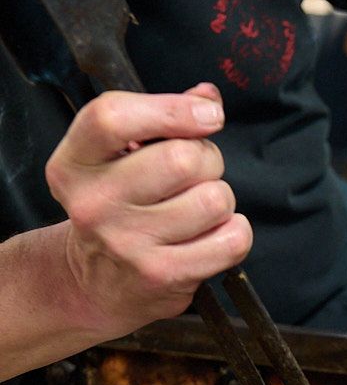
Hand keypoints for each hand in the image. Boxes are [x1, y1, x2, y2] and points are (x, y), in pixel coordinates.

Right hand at [45, 83, 251, 335]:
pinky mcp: (164, 276)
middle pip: (182, 158)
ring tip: (197, 210)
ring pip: (213, 199)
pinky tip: (212, 235)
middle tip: (195, 175)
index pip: (114, 117)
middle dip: (206, 159)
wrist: (96, 285)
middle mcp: (94, 204)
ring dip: (219, 199)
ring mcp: (128, 244)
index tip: (207, 115)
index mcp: (74, 165)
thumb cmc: (116, 211)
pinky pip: (231, 240)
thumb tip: (207, 99)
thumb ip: (159, 119)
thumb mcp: (115, 159)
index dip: (174, 109)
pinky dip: (235, 234)